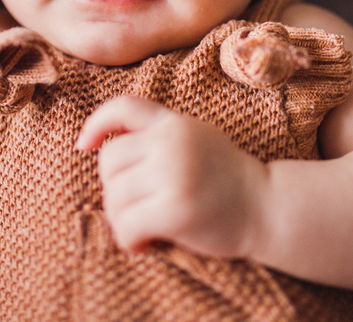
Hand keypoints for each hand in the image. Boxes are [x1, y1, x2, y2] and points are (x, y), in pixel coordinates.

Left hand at [76, 96, 270, 258]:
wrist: (267, 208)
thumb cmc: (227, 179)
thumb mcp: (197, 139)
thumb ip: (161, 137)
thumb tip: (104, 149)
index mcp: (175, 123)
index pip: (124, 107)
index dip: (96, 123)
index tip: (84, 145)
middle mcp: (172, 143)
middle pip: (109, 160)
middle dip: (114, 188)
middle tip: (137, 207)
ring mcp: (174, 174)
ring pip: (114, 196)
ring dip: (121, 219)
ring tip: (144, 227)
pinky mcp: (175, 209)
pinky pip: (126, 226)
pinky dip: (130, 240)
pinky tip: (147, 244)